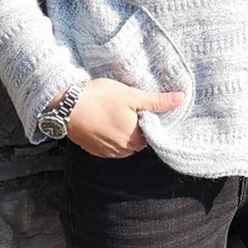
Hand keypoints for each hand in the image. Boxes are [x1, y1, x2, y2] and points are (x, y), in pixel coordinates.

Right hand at [66, 78, 183, 157]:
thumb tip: (180, 99)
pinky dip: (112, 136)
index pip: (153, 133)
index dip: (150, 119)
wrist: (66, 106)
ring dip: (125, 132)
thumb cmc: (99, 98)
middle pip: (140, 140)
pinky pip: (111, 146)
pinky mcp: (95, 150)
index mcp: (136, 137)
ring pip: (125, 144)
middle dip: (138, 126)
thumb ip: (156, 101)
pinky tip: (106, 121)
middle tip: (130, 107)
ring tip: (117, 113)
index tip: (144, 107)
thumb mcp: (131, 95)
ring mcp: (107, 152)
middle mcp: (123, 149)